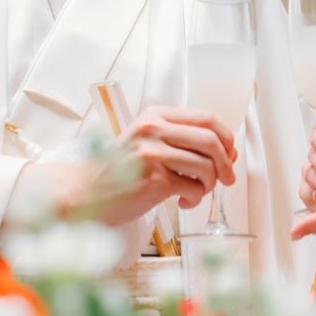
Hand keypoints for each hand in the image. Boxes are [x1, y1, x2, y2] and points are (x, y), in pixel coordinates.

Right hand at [10, 106, 236, 225]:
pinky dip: (195, 198)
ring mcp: (152, 153)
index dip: (226, 137)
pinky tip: (183, 201)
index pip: (206, 118)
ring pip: (206, 166)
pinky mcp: (153, 180)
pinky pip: (193, 187)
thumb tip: (227, 152)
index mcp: (155, 114)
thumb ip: (181, 140)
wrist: (84, 193)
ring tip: (196, 191)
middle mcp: (153, 129)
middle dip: (226, 163)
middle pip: (211, 140)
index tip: (230, 154)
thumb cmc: (120, 171)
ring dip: (209, 184)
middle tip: (227, 178)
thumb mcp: (148, 141)